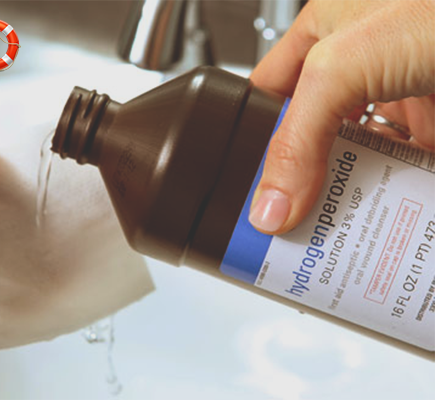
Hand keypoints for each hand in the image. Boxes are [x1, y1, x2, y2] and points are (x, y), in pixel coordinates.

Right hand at [249, 0, 433, 233]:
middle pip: (311, 141)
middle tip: (284, 224)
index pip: (269, 98)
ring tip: (325, 237)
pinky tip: (380, 229)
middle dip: (298, 183)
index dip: (251, 138)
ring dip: (344, 202)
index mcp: (323, 38)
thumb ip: (296, 138)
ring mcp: (403, 104)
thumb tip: (270, 206)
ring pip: (358, 165)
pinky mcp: (434, 134)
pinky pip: (404, 178)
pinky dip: (393, 206)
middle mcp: (361, 74)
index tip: (245, 186)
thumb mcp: (345, 64)